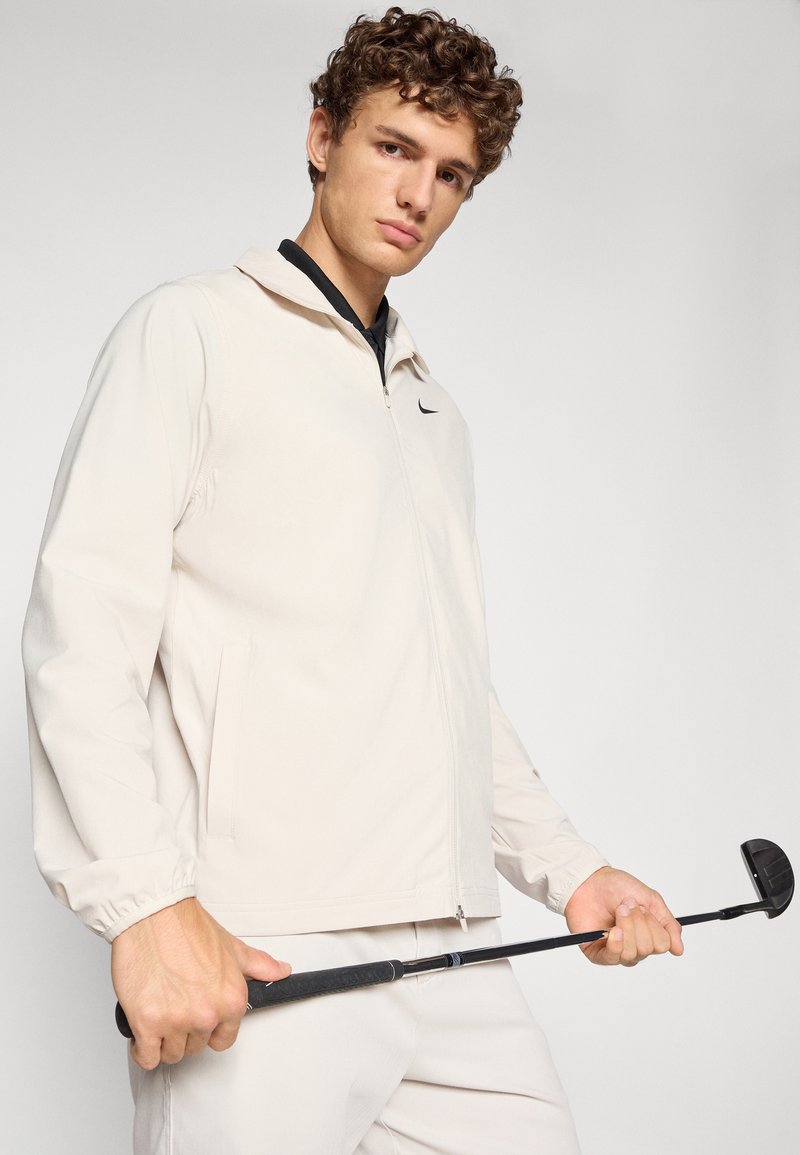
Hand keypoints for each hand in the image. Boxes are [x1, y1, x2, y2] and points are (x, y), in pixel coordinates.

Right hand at [111, 897, 290, 1068]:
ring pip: (171, 1053)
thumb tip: (281, 971)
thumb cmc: (188, 929)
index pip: (224, 1041)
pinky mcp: (147, 1024)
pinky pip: (146, 1058)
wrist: (154, 915)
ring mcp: (176, 1021)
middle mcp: (207, 1014)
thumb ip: (260, 965)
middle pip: (195, 1047)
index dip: (210, 1030)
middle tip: (177, 1003)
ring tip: (161, 1009)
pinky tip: (144, 1029)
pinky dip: (143, 1048)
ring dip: (163, 1039)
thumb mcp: (233, 947)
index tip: (200, 1018)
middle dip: (185, 1030)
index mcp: (231, 999)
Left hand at [565, 866, 683, 965]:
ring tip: (618, 910)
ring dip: (626, 927)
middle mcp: (634, 946)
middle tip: (627, 905)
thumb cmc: (617, 887)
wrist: (589, 880)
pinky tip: (614, 930)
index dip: (653, 925)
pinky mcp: (598, 953)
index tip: (642, 907)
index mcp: (648, 935)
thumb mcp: (651, 900)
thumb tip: (679, 950)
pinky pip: (612, 959)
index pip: (662, 944)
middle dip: (638, 923)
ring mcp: (616, 951)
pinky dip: (616, 944)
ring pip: (632, 954)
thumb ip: (668, 924)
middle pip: (647, 949)